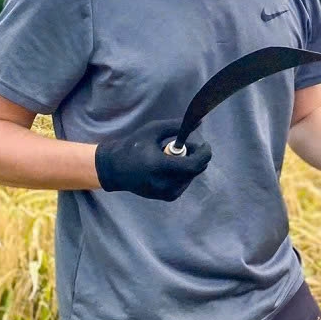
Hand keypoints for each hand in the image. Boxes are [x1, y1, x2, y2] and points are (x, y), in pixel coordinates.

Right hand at [95, 118, 211, 201]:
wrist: (115, 169)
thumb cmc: (133, 147)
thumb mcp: (153, 131)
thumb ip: (176, 126)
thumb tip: (200, 122)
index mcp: (159, 167)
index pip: (193, 165)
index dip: (204, 154)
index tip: (204, 144)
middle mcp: (164, 184)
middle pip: (195, 170)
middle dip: (195, 156)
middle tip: (184, 145)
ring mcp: (167, 193)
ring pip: (192, 176)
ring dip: (189, 163)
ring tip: (171, 156)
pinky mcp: (168, 197)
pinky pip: (186, 182)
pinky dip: (184, 172)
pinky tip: (169, 167)